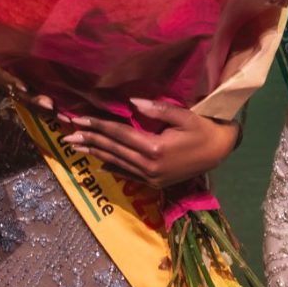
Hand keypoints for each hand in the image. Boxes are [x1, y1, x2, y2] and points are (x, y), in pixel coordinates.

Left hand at [55, 97, 239, 187]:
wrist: (220, 152)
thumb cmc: (203, 129)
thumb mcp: (184, 115)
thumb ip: (158, 109)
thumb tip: (132, 103)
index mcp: (155, 147)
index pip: (119, 134)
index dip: (97, 126)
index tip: (78, 119)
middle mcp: (150, 165)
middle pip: (113, 149)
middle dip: (89, 140)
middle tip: (67, 135)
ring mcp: (152, 176)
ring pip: (117, 162)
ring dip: (95, 153)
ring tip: (76, 147)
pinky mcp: (155, 182)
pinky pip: (128, 174)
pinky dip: (112, 167)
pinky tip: (99, 162)